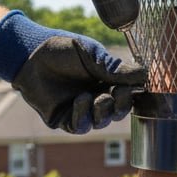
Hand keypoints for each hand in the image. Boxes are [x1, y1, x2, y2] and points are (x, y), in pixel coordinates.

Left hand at [0, 12, 145, 134]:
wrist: (31, 53)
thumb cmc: (63, 49)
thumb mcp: (93, 55)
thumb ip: (116, 68)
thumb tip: (145, 74)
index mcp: (106, 81)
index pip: (127, 95)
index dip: (133, 95)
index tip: (135, 88)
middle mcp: (95, 97)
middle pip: (117, 113)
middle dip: (121, 106)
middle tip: (117, 94)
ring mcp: (79, 110)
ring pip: (101, 122)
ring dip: (103, 112)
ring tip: (97, 97)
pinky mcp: (63, 119)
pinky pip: (79, 127)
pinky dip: (83, 116)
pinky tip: (81, 100)